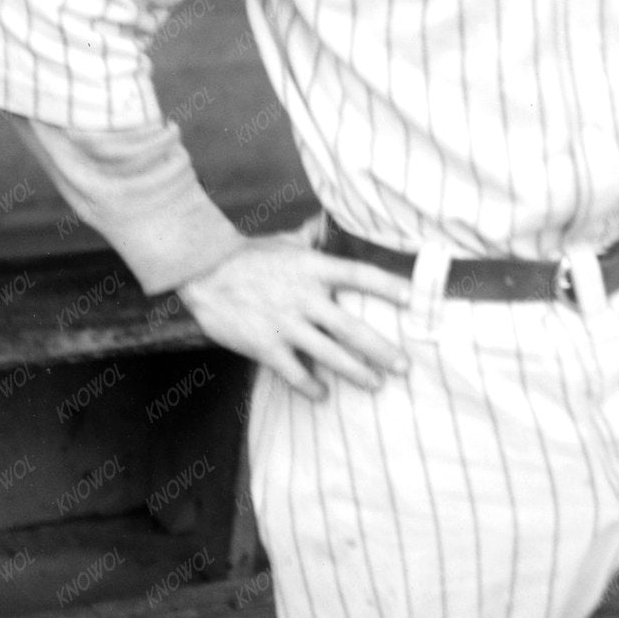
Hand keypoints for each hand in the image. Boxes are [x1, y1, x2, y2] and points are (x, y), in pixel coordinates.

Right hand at [178, 232, 412, 399]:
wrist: (203, 270)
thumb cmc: (248, 255)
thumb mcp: (284, 242)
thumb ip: (309, 237)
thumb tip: (323, 223)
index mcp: (313, 268)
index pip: (361, 275)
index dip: (390, 287)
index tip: (415, 300)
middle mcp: (305, 296)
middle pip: (353, 328)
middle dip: (382, 350)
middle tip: (404, 366)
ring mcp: (286, 323)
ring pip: (330, 355)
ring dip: (356, 373)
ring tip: (376, 384)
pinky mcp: (265, 345)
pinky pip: (294, 372)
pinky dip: (311, 386)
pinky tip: (322, 394)